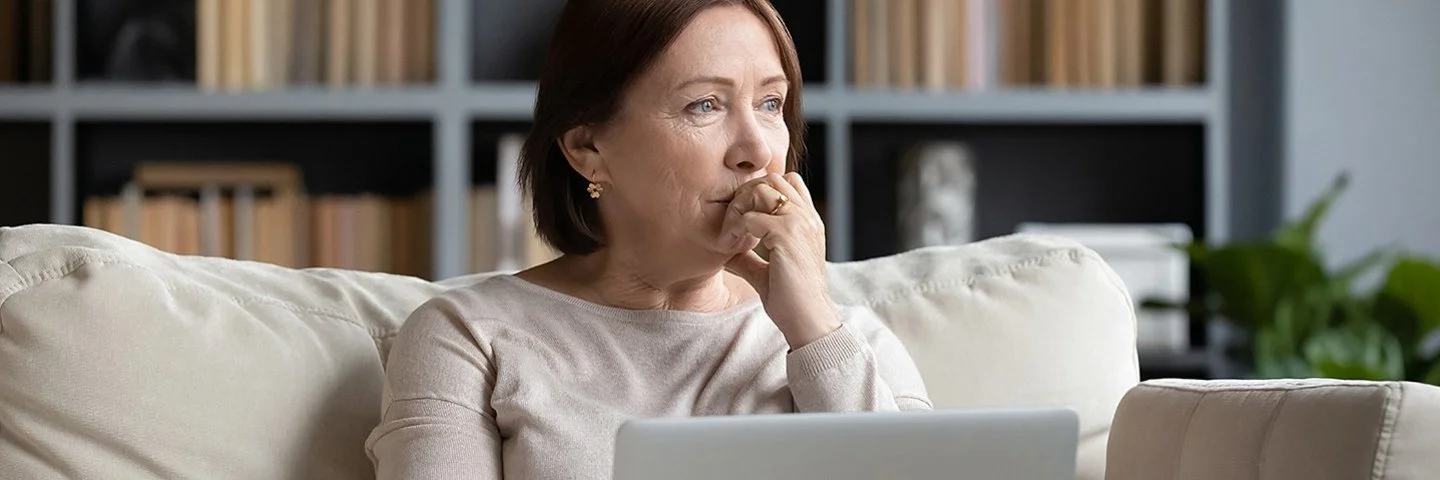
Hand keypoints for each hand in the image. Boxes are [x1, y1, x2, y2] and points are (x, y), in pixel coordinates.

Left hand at [721, 172, 840, 348]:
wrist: (808, 320)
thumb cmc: (791, 300)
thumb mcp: (766, 272)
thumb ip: (749, 258)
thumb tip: (726, 253)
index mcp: (808, 222)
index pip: (786, 183)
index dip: (761, 192)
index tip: (743, 219)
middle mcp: (807, 217)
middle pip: (773, 178)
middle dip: (747, 193)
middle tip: (734, 221)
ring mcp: (799, 223)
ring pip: (762, 189)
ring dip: (741, 206)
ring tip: (732, 232)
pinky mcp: (787, 235)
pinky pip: (752, 217)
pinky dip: (736, 227)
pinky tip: (731, 246)